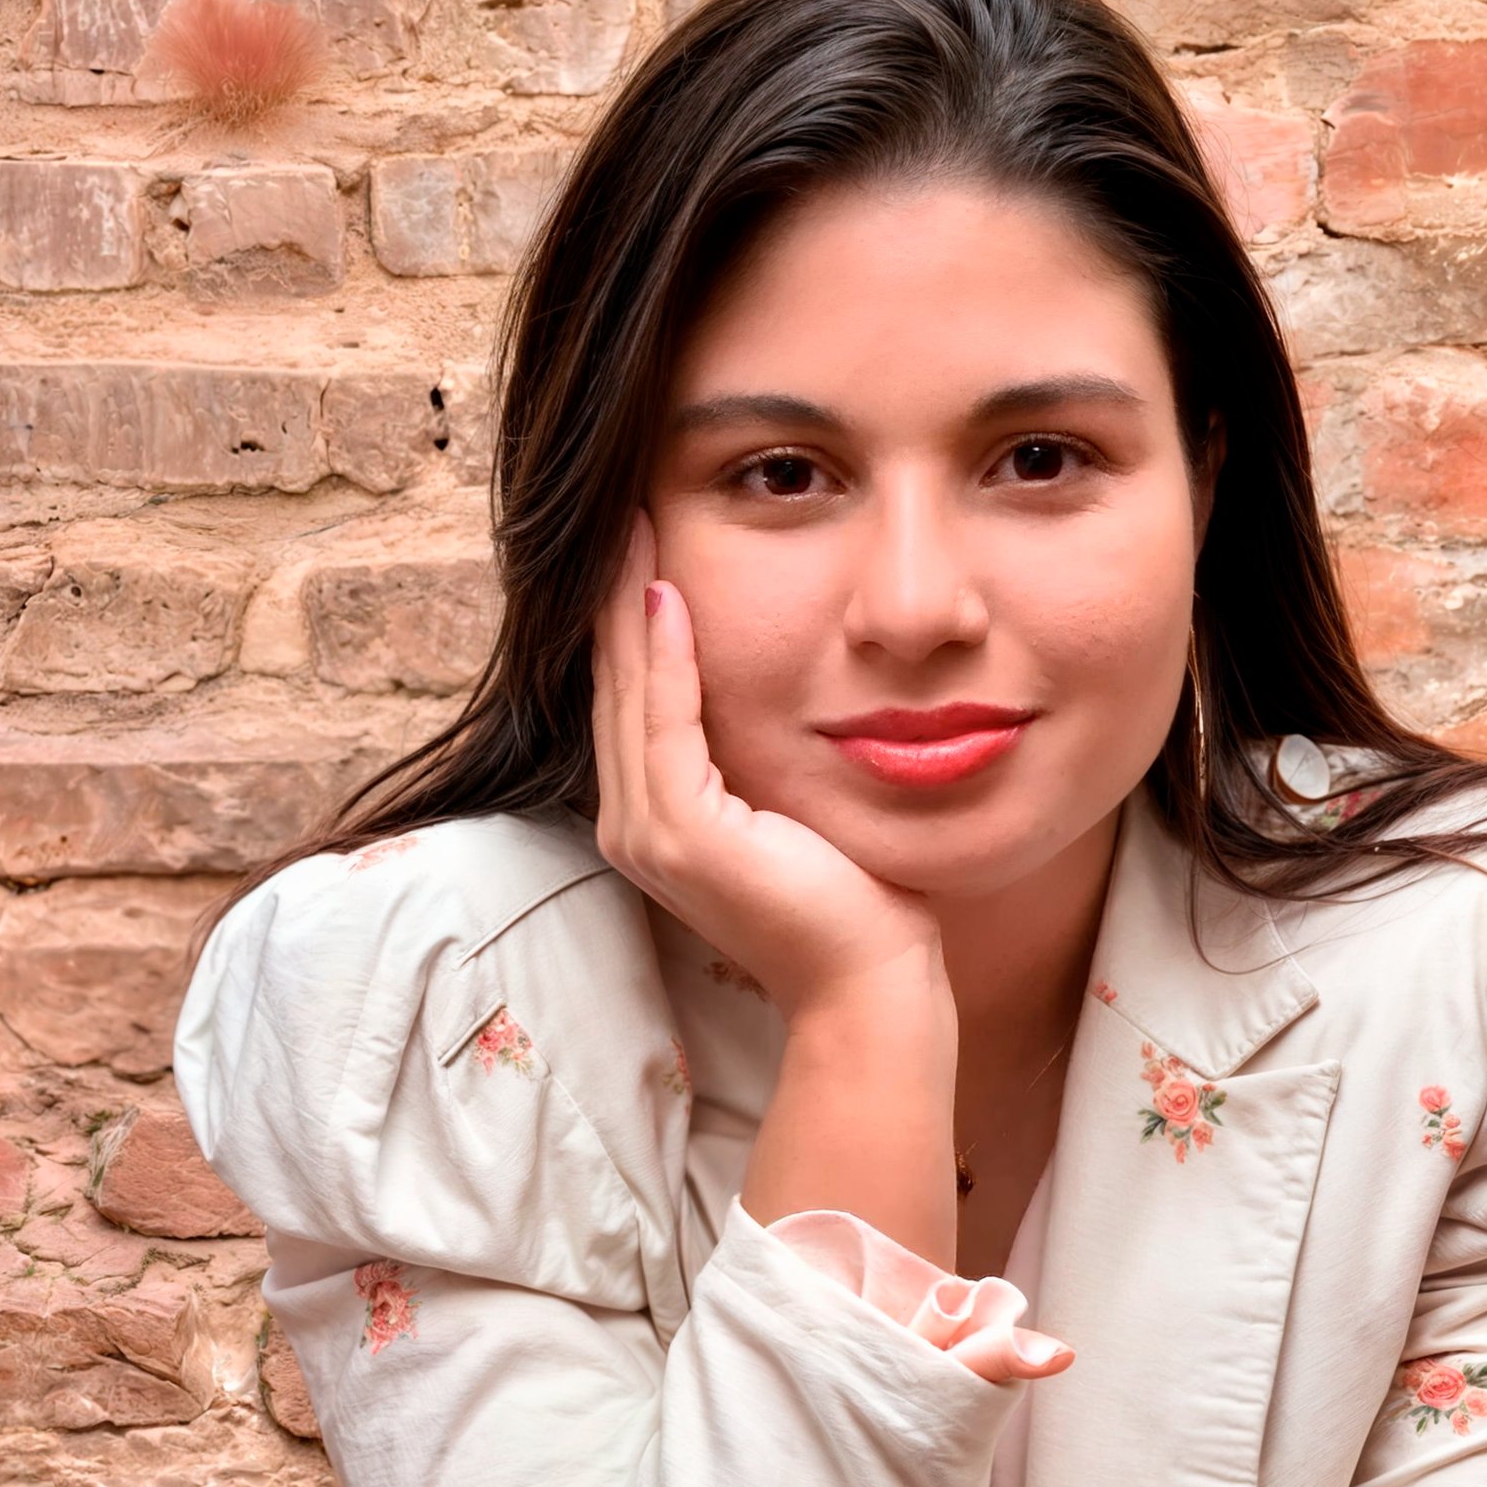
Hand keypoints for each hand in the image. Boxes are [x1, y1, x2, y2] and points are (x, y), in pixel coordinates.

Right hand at [591, 506, 950, 1023]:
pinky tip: (671, 593)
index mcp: (658, 817)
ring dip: (627, 606)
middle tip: (622, 506)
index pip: (635, 695)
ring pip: (626, 694)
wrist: (871, 980)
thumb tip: (781, 675)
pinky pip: (664, 725)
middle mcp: (634, 825)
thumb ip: (763, 747)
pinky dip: (665, 657)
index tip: (642, 533)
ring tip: (632, 524)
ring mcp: (649, 833)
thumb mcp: (797, 798)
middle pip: (615, 684)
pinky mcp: (681, 835)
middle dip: (616, 594)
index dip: (632, 615)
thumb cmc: (856, 894)